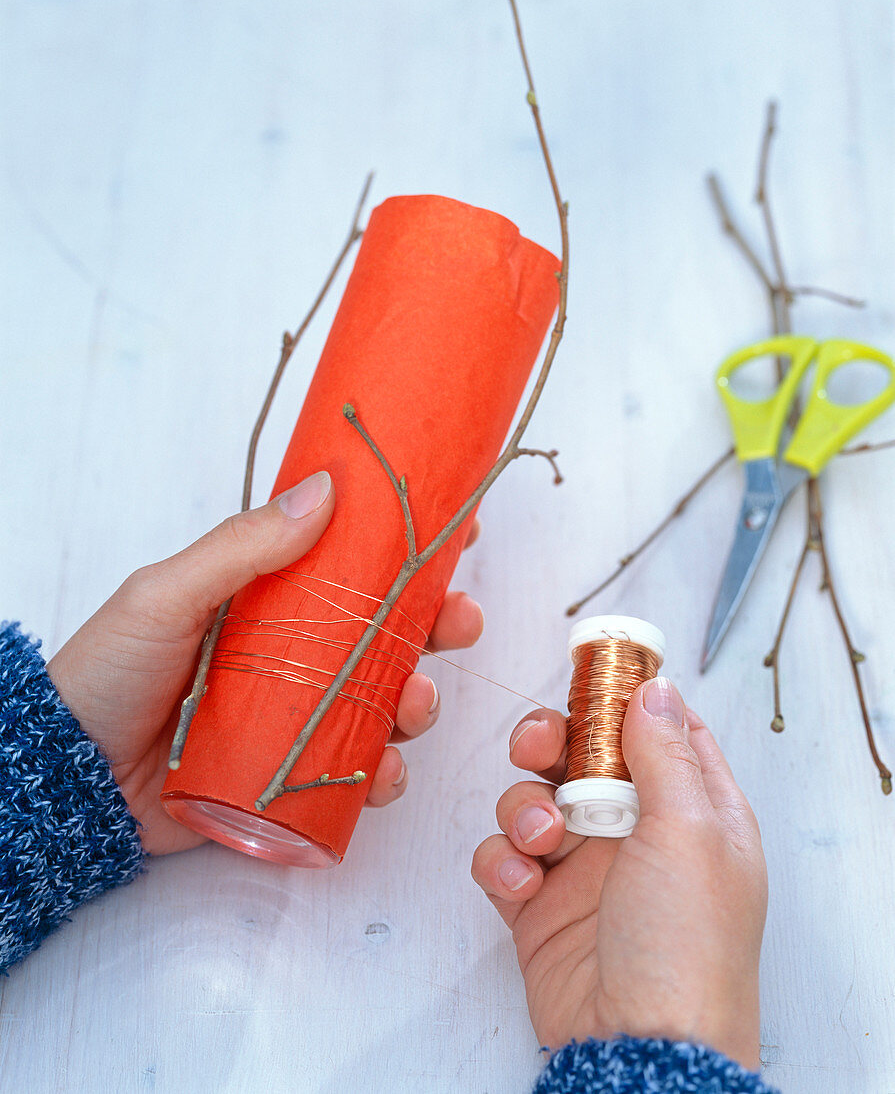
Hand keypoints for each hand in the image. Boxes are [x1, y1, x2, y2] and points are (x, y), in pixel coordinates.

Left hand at [47, 471, 483, 856]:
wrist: (69, 777)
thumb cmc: (109, 672)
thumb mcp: (166, 596)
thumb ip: (239, 547)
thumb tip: (323, 491)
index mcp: (272, 604)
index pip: (353, 568)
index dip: (409, 551)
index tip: (459, 531)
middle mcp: (296, 658)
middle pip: (387, 637)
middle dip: (437, 627)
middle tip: (459, 620)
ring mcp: (299, 719)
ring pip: (384, 705)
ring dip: (420, 702)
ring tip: (417, 704)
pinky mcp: (294, 778)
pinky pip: (356, 774)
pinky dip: (384, 773)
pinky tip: (385, 770)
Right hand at [471, 677, 767, 1070]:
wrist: (637, 1049)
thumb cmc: (685, 946)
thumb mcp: (690, 833)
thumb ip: (664, 753)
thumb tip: (656, 690)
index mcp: (692, 811)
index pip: (660, 730)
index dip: (624, 696)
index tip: (591, 668)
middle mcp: (638, 833)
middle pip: (583, 756)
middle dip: (552, 742)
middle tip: (540, 747)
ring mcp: (584, 869)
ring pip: (534, 799)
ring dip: (524, 808)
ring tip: (541, 840)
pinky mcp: (538, 905)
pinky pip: (503, 857)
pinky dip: (502, 862)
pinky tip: (521, 886)